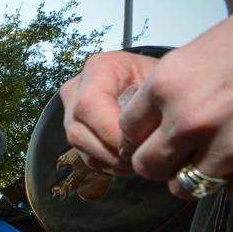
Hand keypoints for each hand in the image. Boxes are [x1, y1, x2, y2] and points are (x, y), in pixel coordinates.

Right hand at [61, 51, 159, 173]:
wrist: (156, 81)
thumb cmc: (161, 80)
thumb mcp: (161, 84)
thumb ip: (149, 108)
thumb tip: (142, 143)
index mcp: (98, 68)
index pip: (89, 105)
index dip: (110, 132)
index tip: (138, 147)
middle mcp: (77, 88)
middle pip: (79, 130)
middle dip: (110, 151)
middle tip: (140, 159)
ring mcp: (71, 110)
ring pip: (79, 145)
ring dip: (109, 159)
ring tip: (137, 159)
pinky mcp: (76, 130)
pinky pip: (84, 154)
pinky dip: (107, 162)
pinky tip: (129, 159)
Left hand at [120, 0, 232, 203]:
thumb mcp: (206, 47)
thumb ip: (176, 87)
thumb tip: (156, 118)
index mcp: (169, 82)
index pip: (127, 130)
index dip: (140, 135)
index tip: (153, 136)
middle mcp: (194, 117)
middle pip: (149, 167)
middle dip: (162, 163)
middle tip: (181, 155)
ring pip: (188, 188)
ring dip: (199, 177)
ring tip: (218, 159)